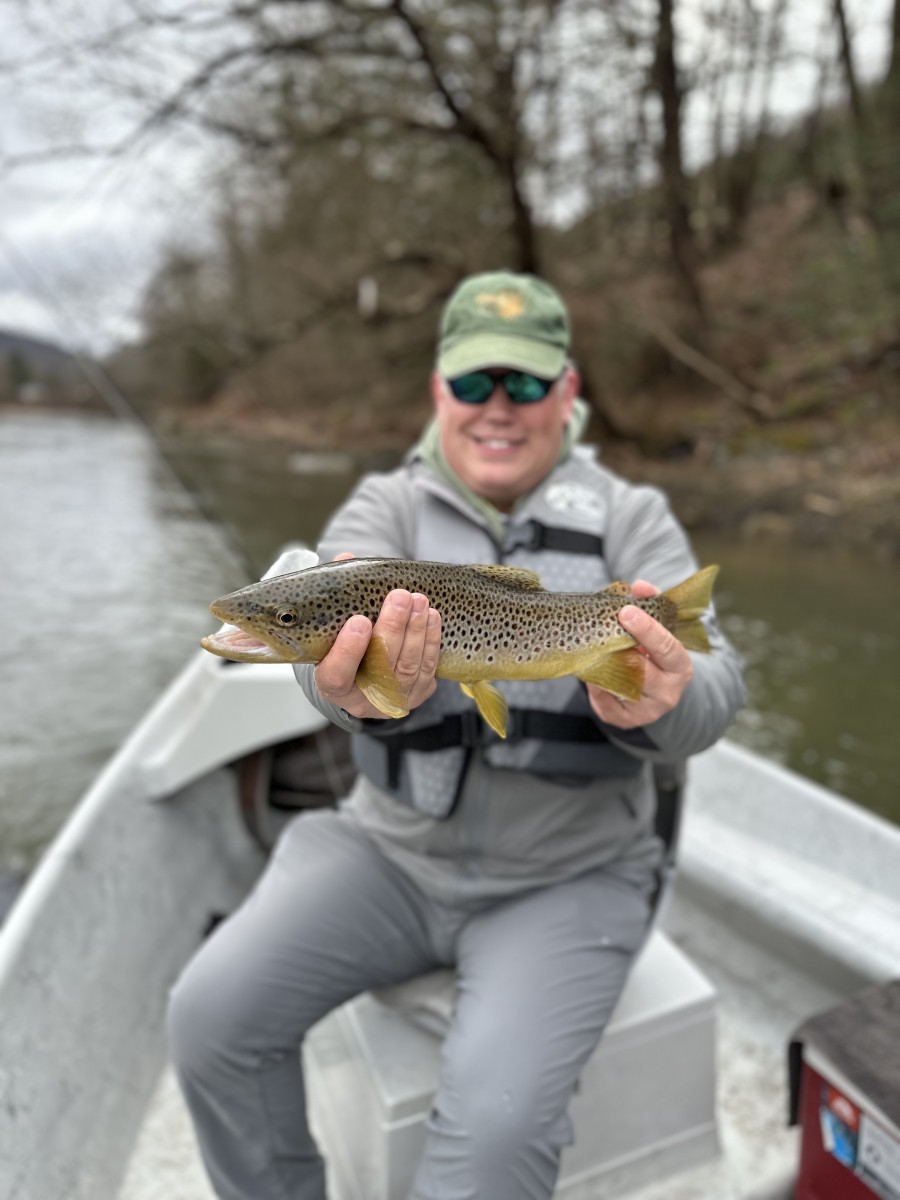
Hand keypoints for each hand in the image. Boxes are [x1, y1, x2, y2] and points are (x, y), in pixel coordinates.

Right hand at [314, 554, 441, 718]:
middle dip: (393, 629)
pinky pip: (427, 670)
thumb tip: (345, 559)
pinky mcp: (417, 695)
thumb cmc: (344, 644)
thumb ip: (336, 595)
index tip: (359, 620)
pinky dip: (431, 642)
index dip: (348, 651)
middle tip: (400, 597)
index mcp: (332, 686)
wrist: (366, 675)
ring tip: (419, 601)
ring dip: (416, 632)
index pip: (336, 676)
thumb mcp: (333, 625)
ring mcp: (392, 701)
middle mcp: (361, 701)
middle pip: (381, 668)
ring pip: (408, 669)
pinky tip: (431, 617)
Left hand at [586, 580, 693, 728]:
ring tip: (594, 648)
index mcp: (680, 667)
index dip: (647, 629)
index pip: (668, 648)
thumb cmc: (655, 654)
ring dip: (604, 667)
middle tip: (601, 629)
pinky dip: (595, 686)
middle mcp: (667, 692)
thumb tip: (639, 586)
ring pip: (621, 687)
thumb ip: (651, 606)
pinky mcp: (625, 720)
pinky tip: (591, 671)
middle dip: (621, 649)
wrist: (658, 693)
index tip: (626, 611)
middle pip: (643, 672)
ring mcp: (646, 710)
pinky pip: (604, 702)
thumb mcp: (659, 630)